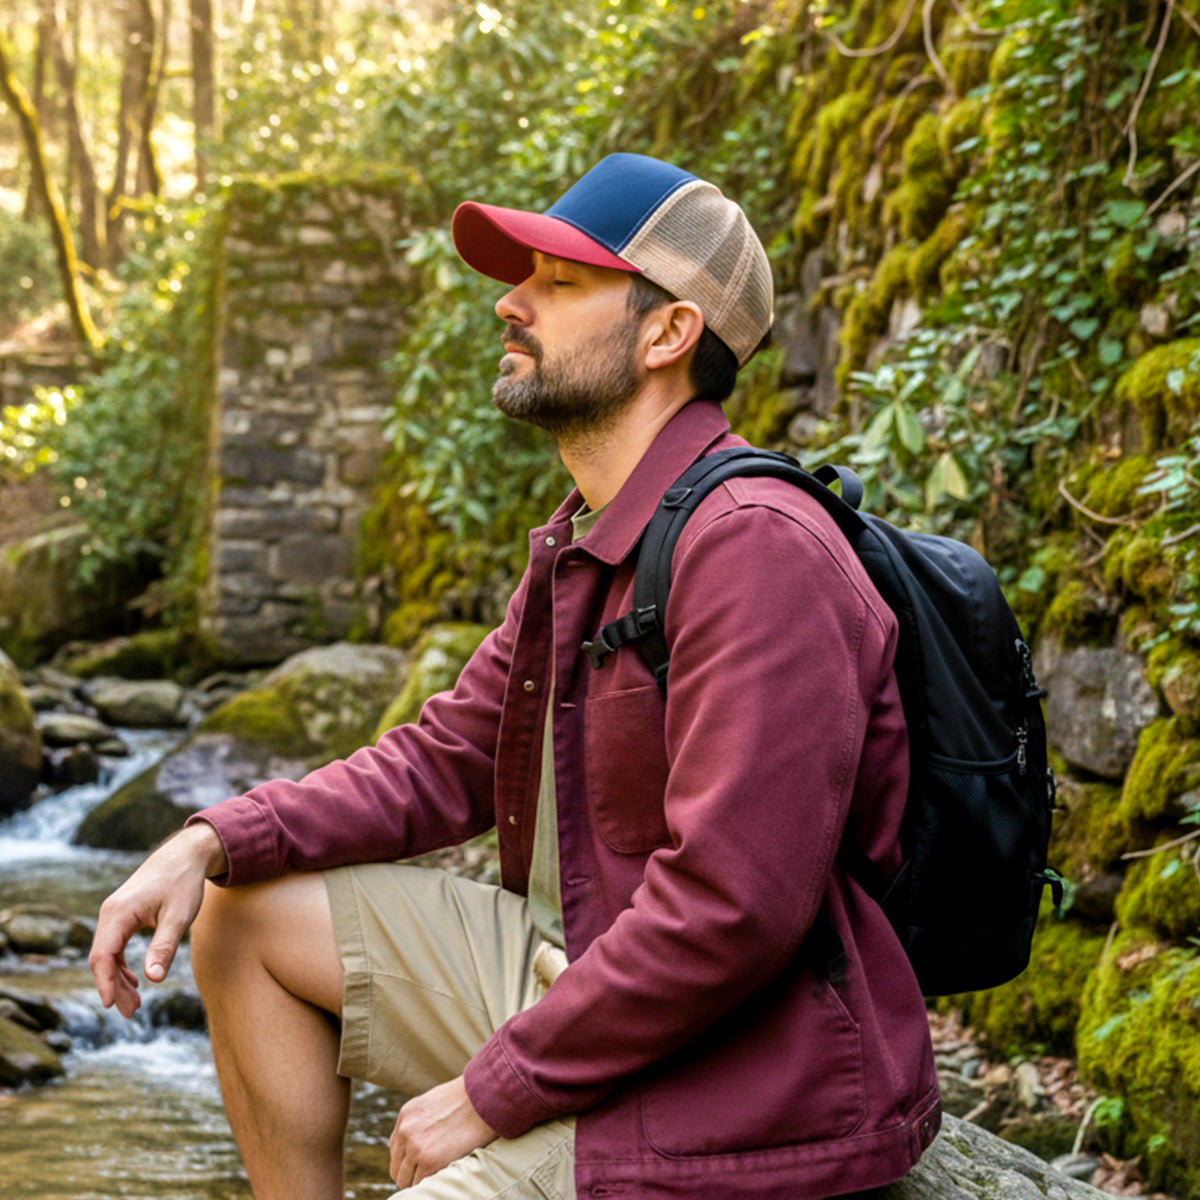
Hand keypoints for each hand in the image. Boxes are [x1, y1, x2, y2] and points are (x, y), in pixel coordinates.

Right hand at [88, 822, 226, 1017]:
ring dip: (117, 979)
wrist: (186, 854)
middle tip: (131, 1013)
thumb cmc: (184, 883)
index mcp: (118, 913)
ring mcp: (114, 913)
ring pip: (107, 954)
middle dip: (113, 987)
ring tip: (134, 1004)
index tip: (111, 1006)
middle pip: (102, 959)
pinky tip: (135, 981)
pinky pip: (114, 946)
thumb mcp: (179, 916)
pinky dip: (121, 965)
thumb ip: (164, 947)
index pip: (102, 956)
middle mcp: (110, 912)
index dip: (105, 983)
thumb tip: (153, 980)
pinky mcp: (122, 914)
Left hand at [389, 1076, 497, 1188]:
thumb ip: (422, 1121)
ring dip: (419, 1181)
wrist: (484, 1097)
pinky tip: (442, 1176)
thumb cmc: (468, 1099)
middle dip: (410, 1174)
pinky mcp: (429, 1162)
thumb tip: (423, 1141)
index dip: (407, 1159)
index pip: (395, 1149)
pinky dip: (429, 1184)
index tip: (420, 1163)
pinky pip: (420, 1185)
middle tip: (428, 1174)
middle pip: (397, 1169)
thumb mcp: (436, 1102)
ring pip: (405, 1180)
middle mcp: (406, 1131)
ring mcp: (415, 1147)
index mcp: (406, 1115)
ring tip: (436, 1176)